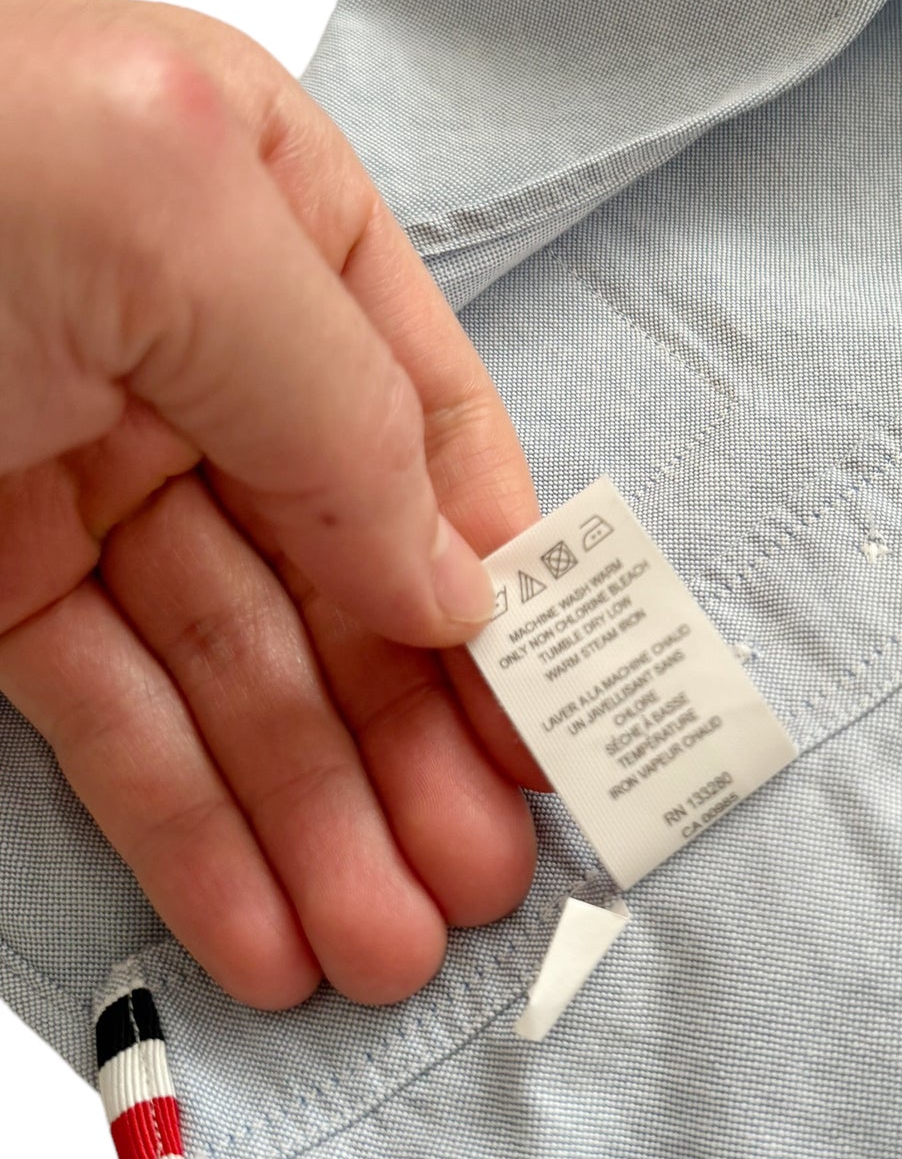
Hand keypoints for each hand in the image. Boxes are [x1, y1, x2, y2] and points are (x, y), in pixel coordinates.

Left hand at [0, 0, 547, 1008]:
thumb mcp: (182, 213)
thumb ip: (348, 407)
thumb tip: (459, 591)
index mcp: (271, 221)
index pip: (430, 422)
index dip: (505, 578)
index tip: (557, 721)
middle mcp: (198, 349)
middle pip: (346, 576)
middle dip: (418, 739)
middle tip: (483, 886)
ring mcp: (86, 468)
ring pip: (235, 670)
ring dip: (315, 817)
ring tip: (388, 946)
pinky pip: (106, 712)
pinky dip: (183, 825)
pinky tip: (258, 925)